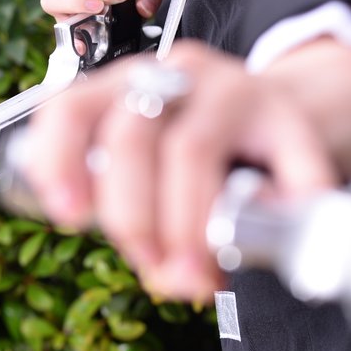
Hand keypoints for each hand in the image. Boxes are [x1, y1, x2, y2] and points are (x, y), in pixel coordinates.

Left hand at [21, 39, 350, 301]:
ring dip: (187, 224)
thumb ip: (142, 222)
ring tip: (199, 274)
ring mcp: (234, 87)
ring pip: (190, 148)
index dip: (59, 161)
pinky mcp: (288, 114)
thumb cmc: (205, 159)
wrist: (290, 117)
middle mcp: (175, 74)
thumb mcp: (158, 174)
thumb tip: (171, 276)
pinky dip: (275, 211)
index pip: (73, 107)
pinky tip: (269, 242)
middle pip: (131, 135)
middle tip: (154, 267)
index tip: (69, 218)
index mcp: (126, 84)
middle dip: (133, 216)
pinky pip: (275, 164)